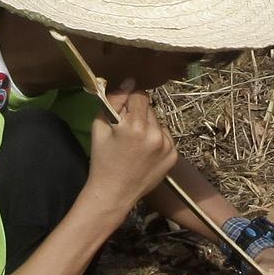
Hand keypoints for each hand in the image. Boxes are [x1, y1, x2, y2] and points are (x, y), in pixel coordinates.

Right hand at [85, 90, 176, 207]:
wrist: (114, 193)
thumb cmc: (102, 159)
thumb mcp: (100, 127)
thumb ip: (114, 100)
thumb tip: (129, 81)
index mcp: (135, 126)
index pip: (140, 95)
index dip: (129, 100)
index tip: (123, 111)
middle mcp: (155, 134)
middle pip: (149, 108)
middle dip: (138, 114)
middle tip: (126, 132)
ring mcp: (167, 146)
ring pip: (158, 122)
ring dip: (148, 127)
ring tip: (135, 144)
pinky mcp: (174, 155)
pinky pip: (165, 136)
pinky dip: (156, 140)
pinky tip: (145, 153)